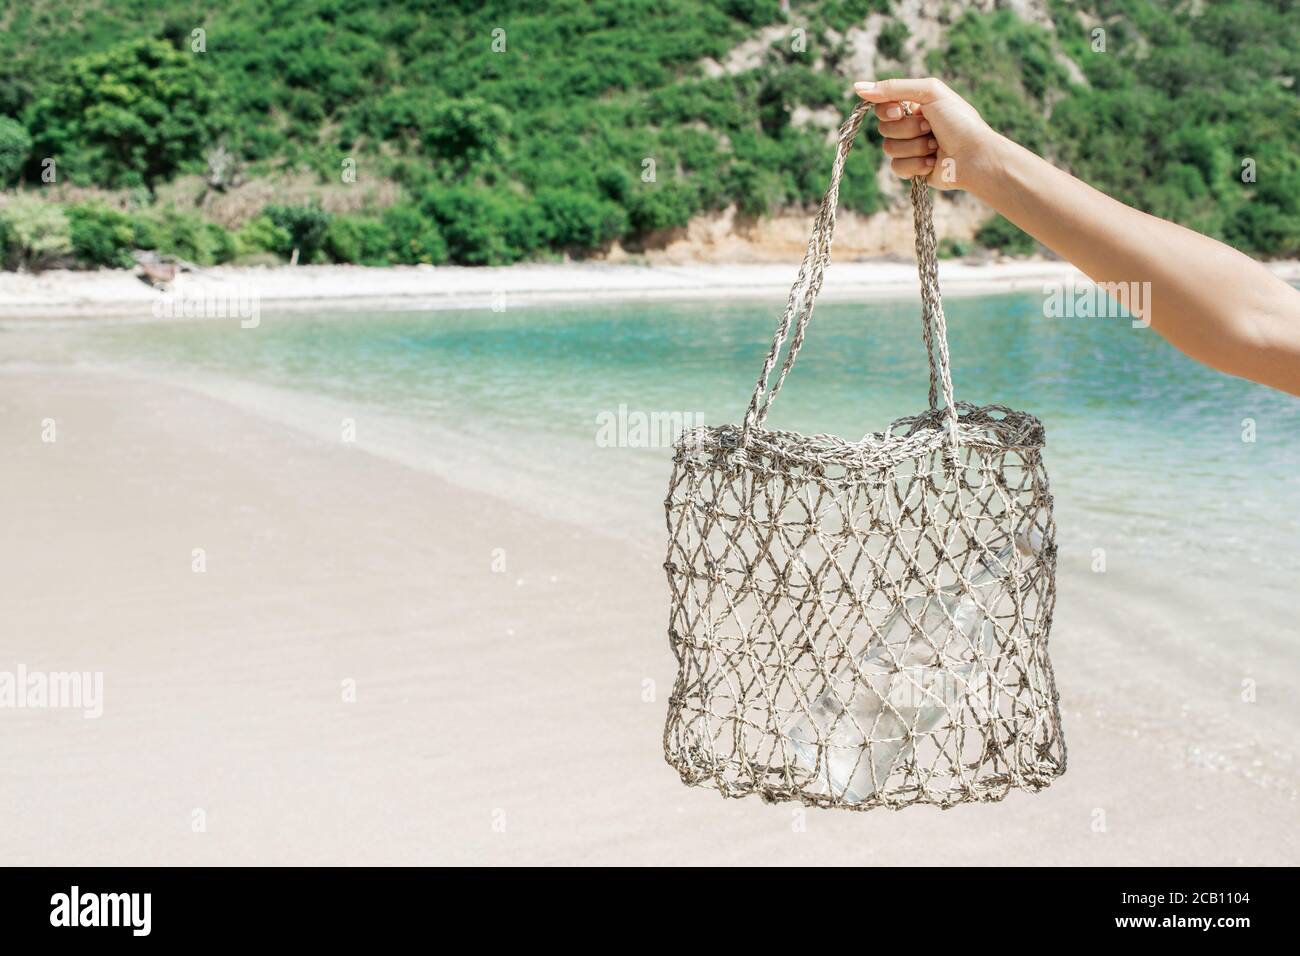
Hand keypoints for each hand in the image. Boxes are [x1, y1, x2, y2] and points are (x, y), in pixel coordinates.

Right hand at [853, 78, 1000, 192]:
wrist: (975, 156)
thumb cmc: (959, 121)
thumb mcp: (929, 93)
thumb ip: (894, 88)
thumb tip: (857, 86)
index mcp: (916, 106)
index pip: (882, 106)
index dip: (887, 110)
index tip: (899, 111)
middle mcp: (911, 126)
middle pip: (884, 128)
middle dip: (908, 129)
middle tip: (931, 128)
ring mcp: (911, 149)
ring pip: (889, 149)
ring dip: (914, 147)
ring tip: (935, 146)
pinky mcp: (913, 170)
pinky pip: (896, 168)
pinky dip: (915, 164)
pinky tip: (933, 162)